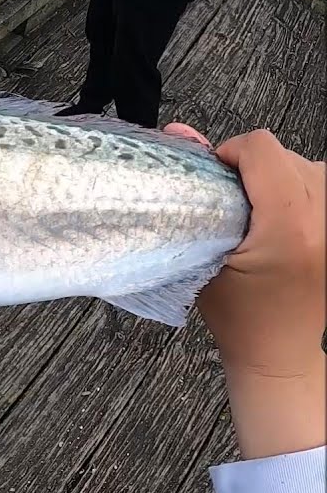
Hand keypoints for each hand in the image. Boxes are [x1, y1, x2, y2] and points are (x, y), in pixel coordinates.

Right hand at [167, 124, 324, 458]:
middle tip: (234, 210)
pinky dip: (301, 194)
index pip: (262, 148)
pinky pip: (322, 186)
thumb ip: (194, 193)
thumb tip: (180, 134)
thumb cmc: (240, 318)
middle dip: (253, 173)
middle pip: (285, 155)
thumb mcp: (204, 256)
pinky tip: (284, 223)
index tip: (215, 179)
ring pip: (307, 166)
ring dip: (280, 181)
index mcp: (290, 225)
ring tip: (261, 217)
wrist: (280, 358)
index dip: (229, 155)